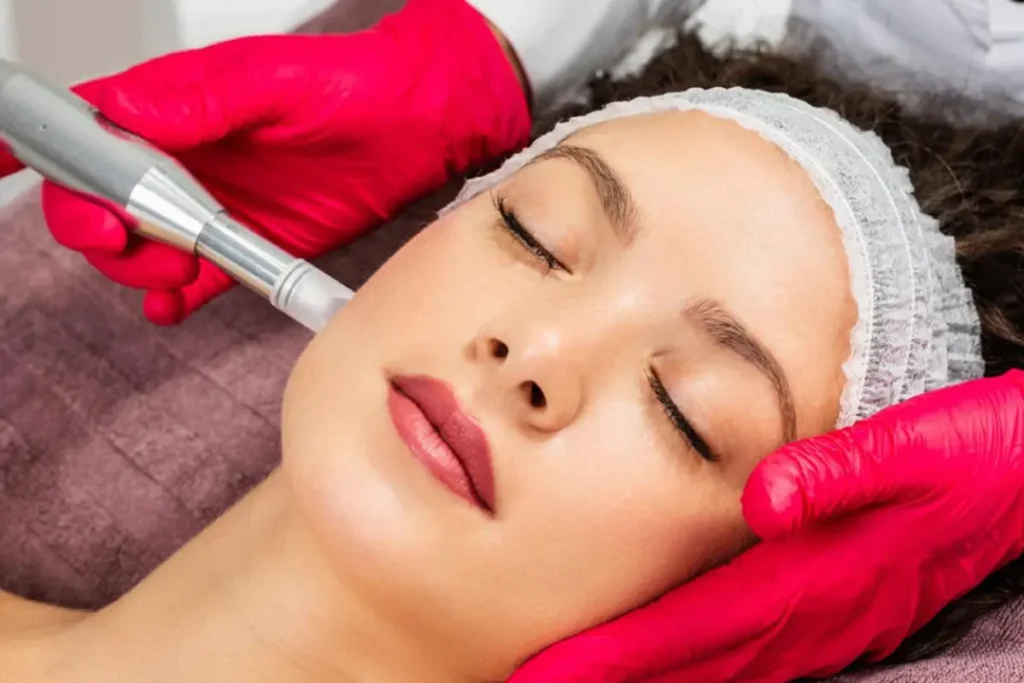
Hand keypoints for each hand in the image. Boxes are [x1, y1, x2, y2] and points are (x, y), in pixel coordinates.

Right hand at [0, 0, 528, 323]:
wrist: (424, 130)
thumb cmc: (356, 89)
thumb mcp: (275, 82)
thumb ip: (197, 100)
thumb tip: (120, 112)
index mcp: (179, 108)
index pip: (87, 126)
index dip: (33, 144)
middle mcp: (189, 158)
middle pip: (101, 199)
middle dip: (95, 227)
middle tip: (125, 238)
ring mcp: (216, 205)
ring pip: (142, 246)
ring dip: (141, 267)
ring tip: (180, 269)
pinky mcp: (249, 243)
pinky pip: (195, 278)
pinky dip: (176, 297)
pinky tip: (178, 304)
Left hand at [511, 370, 1023, 682]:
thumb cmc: (978, 451)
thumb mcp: (921, 445)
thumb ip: (844, 470)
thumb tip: (763, 498)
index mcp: (827, 573)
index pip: (707, 625)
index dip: (630, 655)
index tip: (560, 672)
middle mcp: (822, 608)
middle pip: (705, 660)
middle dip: (620, 677)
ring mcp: (832, 615)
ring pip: (728, 662)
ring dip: (654, 676)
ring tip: (582, 679)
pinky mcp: (842, 604)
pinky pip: (760, 648)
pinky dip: (705, 660)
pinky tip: (672, 660)